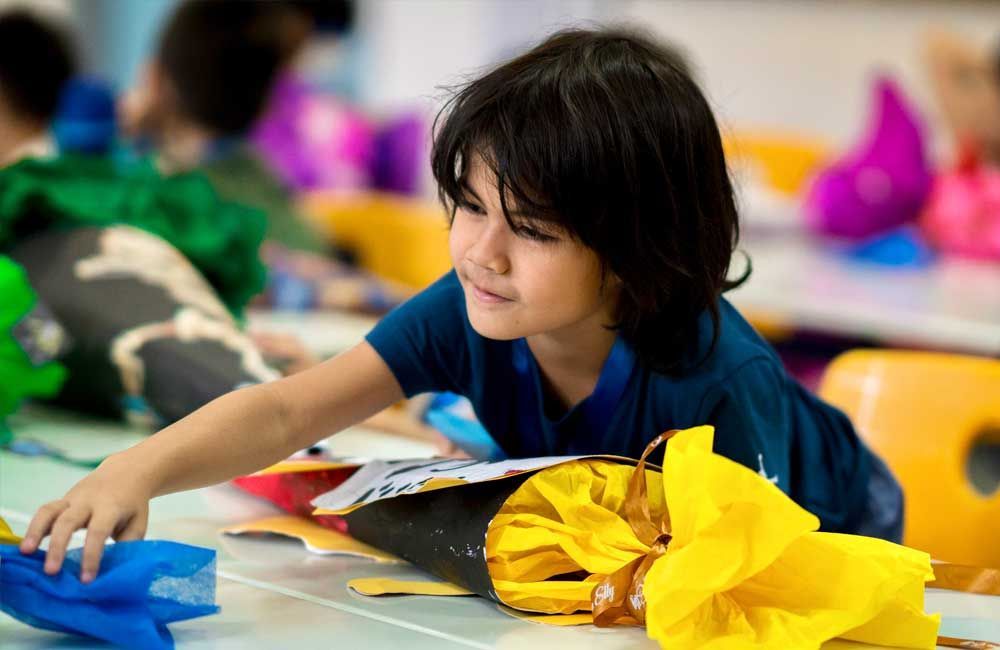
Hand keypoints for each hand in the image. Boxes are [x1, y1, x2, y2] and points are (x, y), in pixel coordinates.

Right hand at [18, 457, 151, 582]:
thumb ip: (127, 545)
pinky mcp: (62, 501)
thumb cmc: (132, 505)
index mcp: (111, 507)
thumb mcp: (138, 523)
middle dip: (58, 546)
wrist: (125, 473)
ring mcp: (73, 498)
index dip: (91, 556)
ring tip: (26, 553)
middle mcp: (89, 501)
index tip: (86, 579)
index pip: (98, 532)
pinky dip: (34, 528)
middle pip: (68, 521)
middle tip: (51, 571)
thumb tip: (112, 571)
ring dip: (35, 531)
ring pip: (50, 511)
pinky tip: (27, 547)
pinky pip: (44, 512)